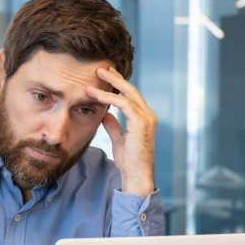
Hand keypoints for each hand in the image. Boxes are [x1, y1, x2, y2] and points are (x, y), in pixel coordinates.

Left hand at [86, 66, 156, 195]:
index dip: (118, 85)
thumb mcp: (118, 139)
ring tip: (96, 75)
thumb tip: (104, 113)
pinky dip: (109, 98)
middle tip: (101, 68)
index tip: (105, 76)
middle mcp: (148, 115)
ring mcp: (147, 118)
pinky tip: (96, 94)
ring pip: (128, 94)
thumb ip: (113, 125)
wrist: (137, 175)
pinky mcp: (141, 122)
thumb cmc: (129, 161)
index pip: (131, 96)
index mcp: (144, 118)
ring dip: (110, 84)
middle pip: (131, 90)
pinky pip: (124, 104)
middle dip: (116, 78)